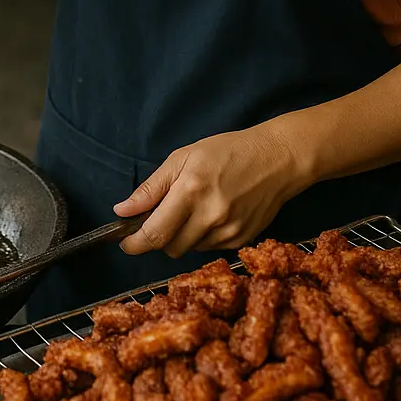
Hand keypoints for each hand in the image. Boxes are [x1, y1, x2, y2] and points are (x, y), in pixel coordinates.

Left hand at [113, 123, 305, 258]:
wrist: (278, 159)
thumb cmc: (229, 151)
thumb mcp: (184, 157)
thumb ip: (151, 188)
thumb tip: (121, 211)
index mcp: (191, 190)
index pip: (154, 233)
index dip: (134, 243)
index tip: (125, 242)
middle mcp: (210, 216)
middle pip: (170, 247)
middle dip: (159, 237)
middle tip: (162, 216)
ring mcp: (228, 231)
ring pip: (189, 250)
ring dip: (182, 236)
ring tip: (193, 209)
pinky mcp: (241, 240)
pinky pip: (209, 248)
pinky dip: (202, 237)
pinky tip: (213, 214)